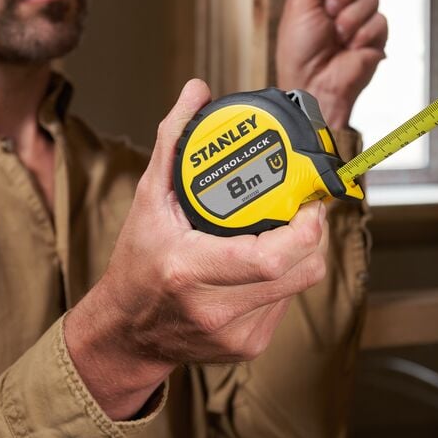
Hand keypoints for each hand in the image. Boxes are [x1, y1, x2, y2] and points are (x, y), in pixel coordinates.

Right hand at [63, 79, 329, 419]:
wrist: (125, 334)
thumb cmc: (136, 266)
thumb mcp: (148, 201)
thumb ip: (173, 142)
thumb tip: (197, 92)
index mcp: (189, 271)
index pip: (271, 259)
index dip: (305, 230)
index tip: (311, 204)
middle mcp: (216, 310)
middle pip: (300, 272)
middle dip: (312, 237)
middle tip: (303, 209)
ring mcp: (236, 334)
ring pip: (301, 287)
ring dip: (300, 257)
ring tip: (280, 233)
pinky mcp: (248, 346)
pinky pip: (287, 304)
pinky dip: (283, 281)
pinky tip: (260, 267)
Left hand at [275, 0, 387, 130]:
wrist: (314, 84)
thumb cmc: (299, 50)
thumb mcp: (301, 3)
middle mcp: (343, 1)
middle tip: (329, 11)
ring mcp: (361, 18)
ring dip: (351, 18)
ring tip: (337, 37)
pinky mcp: (376, 36)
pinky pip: (380, 20)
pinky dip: (363, 34)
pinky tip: (351, 48)